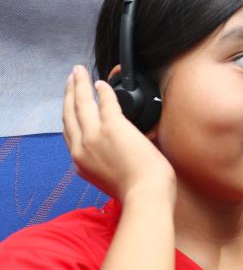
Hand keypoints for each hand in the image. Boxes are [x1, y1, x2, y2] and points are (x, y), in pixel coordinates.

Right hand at [62, 65, 175, 203]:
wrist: (146, 195)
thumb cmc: (137, 191)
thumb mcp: (110, 178)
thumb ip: (106, 163)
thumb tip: (118, 151)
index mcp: (81, 162)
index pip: (69, 133)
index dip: (69, 115)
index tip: (70, 104)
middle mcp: (81, 148)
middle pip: (69, 114)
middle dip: (69, 94)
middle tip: (70, 80)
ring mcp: (95, 136)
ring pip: (81, 104)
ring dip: (79, 85)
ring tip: (78, 73)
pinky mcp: (113, 127)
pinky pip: (105, 101)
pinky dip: (102, 90)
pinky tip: (101, 83)